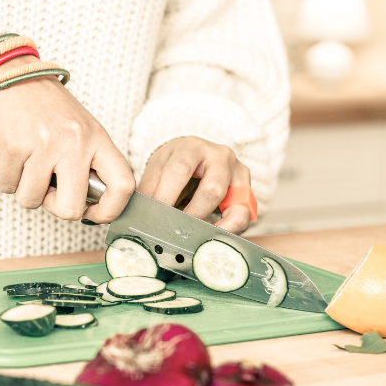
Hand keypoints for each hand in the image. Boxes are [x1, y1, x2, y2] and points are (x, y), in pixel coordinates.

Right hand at [0, 57, 134, 222]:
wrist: (9, 75)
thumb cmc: (45, 107)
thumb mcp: (79, 129)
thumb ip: (89, 162)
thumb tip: (89, 205)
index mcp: (97, 138)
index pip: (123, 185)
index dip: (110, 210)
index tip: (92, 213)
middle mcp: (74, 142)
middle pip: (71, 208)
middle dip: (55, 207)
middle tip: (49, 190)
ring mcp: (43, 145)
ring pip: (32, 200)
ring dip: (25, 190)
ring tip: (26, 164)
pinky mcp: (13, 146)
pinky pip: (7, 186)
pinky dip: (6, 178)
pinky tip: (11, 156)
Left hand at [139, 136, 253, 233]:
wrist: (196, 156)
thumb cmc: (174, 164)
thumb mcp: (158, 169)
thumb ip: (150, 191)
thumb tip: (139, 218)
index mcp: (192, 147)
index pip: (180, 169)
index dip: (167, 195)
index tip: (157, 216)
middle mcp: (220, 156)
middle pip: (212, 190)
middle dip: (193, 215)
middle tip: (177, 230)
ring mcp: (238, 173)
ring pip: (234, 207)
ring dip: (214, 227)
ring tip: (195, 238)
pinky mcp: (247, 192)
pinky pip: (243, 217)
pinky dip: (228, 231)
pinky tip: (211, 238)